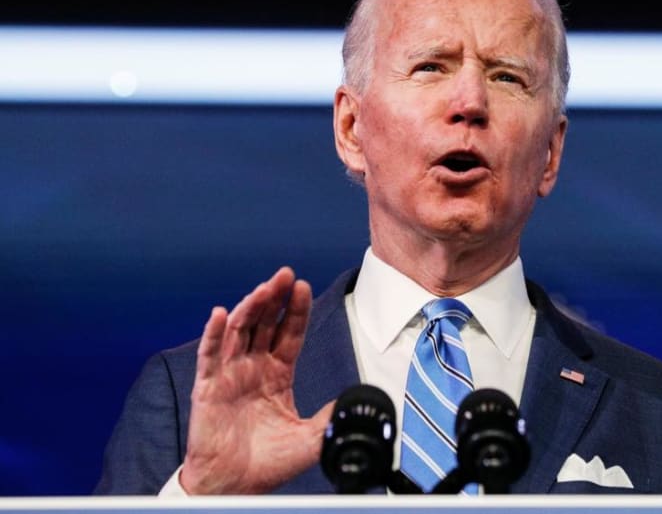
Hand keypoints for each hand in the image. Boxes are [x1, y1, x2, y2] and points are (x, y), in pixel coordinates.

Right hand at [180, 267, 334, 493]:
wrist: (235, 487)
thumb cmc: (267, 463)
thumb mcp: (309, 439)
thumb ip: (330, 417)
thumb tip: (354, 401)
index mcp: (277, 374)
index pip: (288, 333)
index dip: (296, 310)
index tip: (303, 286)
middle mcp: (253, 367)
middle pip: (264, 323)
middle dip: (275, 297)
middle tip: (285, 274)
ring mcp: (229, 375)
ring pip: (238, 331)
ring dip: (250, 307)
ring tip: (264, 288)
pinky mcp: (208, 388)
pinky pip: (209, 356)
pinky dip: (212, 334)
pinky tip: (219, 314)